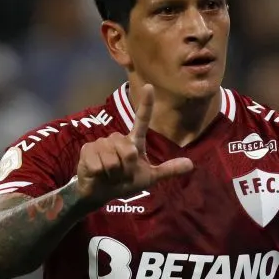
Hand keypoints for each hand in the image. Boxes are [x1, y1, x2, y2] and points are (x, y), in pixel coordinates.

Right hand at [76, 84, 193, 202]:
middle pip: (128, 151)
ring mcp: (101, 142)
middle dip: (127, 169)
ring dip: (114, 173)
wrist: (100, 193)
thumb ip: (168, 170)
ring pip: (113, 159)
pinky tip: (97, 172)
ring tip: (109, 173)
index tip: (150, 86)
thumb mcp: (149, 178)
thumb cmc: (124, 182)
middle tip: (121, 174)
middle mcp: (118, 138)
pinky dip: (101, 173)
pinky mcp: (88, 150)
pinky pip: (99, 164)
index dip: (146, 104)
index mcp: (134, 141)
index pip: (142, 120)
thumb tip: (191, 164)